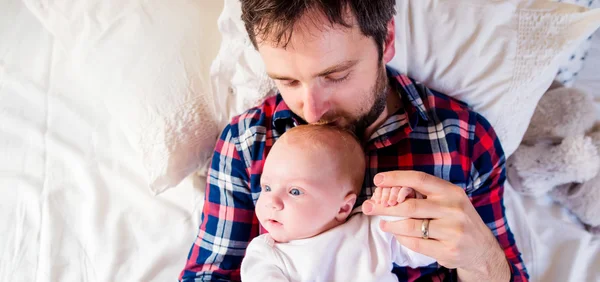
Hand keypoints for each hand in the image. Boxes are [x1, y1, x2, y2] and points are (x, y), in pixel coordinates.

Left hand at [361, 171, 509, 280]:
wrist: (481, 249)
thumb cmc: (457, 219)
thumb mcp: (449, 201)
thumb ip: (425, 195)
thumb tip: (390, 189)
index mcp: (451, 192)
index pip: (420, 179)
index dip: (396, 177)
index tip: (377, 179)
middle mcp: (454, 209)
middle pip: (410, 205)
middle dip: (385, 206)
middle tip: (370, 207)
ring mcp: (453, 231)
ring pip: (410, 226)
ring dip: (391, 225)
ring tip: (383, 224)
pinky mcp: (449, 250)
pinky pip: (416, 243)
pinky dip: (402, 239)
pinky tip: (399, 235)